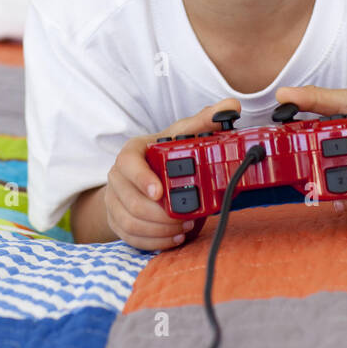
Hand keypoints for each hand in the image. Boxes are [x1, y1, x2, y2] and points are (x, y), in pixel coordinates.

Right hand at [104, 99, 241, 249]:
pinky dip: (154, 241)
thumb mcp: (182, 135)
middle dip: (160, 215)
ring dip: (159, 230)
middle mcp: (117, 177)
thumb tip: (231, 106)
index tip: (160, 192)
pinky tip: (174, 238)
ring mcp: (115, 201)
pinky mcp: (118, 221)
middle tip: (185, 218)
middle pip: (130, 201)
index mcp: (131, 152)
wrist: (145, 174)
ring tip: (183, 228)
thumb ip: (205, 121)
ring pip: (130, 223)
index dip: (142, 179)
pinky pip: (130, 238)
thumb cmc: (163, 153)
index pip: (127, 164)